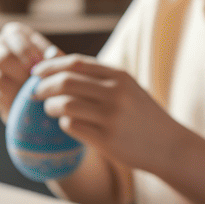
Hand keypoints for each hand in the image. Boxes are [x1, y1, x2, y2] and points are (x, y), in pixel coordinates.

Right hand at [0, 22, 58, 121]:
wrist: (44, 102)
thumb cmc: (52, 75)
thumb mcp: (57, 64)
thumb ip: (54, 58)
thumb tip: (51, 55)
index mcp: (14, 36)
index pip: (12, 32)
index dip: (25, 47)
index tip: (38, 62)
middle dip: (16, 66)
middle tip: (32, 77)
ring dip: (16, 86)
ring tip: (32, 92)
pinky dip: (12, 100)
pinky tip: (24, 102)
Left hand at [32, 55, 179, 173]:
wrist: (169, 145)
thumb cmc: (142, 114)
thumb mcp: (126, 88)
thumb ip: (96, 76)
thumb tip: (52, 58)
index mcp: (120, 76)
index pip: (75, 63)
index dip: (50, 66)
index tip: (36, 73)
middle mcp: (115, 93)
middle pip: (65, 82)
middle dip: (43, 87)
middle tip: (36, 93)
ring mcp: (111, 117)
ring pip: (64, 105)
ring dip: (50, 107)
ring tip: (51, 110)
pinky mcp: (107, 139)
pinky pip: (71, 126)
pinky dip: (63, 124)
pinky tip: (68, 124)